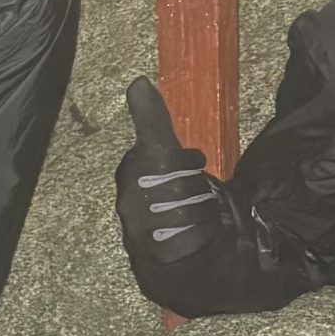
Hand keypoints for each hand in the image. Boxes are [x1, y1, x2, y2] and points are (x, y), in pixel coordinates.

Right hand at [116, 78, 234, 265]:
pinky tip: (200, 233)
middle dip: (198, 188)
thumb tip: (137, 80)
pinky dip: (205, 233)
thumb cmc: (164, 195)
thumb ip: (151, 119)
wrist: (169, 253)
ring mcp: (140, 231)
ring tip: (198, 214)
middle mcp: (129, 203)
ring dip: (204, 211)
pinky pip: (193, 236)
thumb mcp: (160, 154)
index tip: (195, 163)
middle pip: (181, 186)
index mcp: (130, 174)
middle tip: (197, 193)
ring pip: (190, 211)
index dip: (189, 161)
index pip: (164, 157)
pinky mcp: (158, 255)